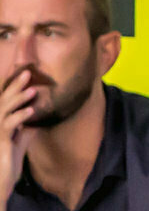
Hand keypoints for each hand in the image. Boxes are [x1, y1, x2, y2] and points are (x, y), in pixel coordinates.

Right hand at [0, 71, 36, 201]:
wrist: (1, 184)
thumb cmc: (8, 165)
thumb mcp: (20, 144)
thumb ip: (25, 131)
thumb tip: (36, 119)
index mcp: (0, 125)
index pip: (5, 102)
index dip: (12, 88)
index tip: (24, 73)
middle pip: (2, 101)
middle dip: (14, 86)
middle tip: (27, 72)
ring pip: (3, 110)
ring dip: (18, 99)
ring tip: (33, 89)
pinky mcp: (0, 142)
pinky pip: (8, 126)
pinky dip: (19, 116)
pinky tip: (31, 111)